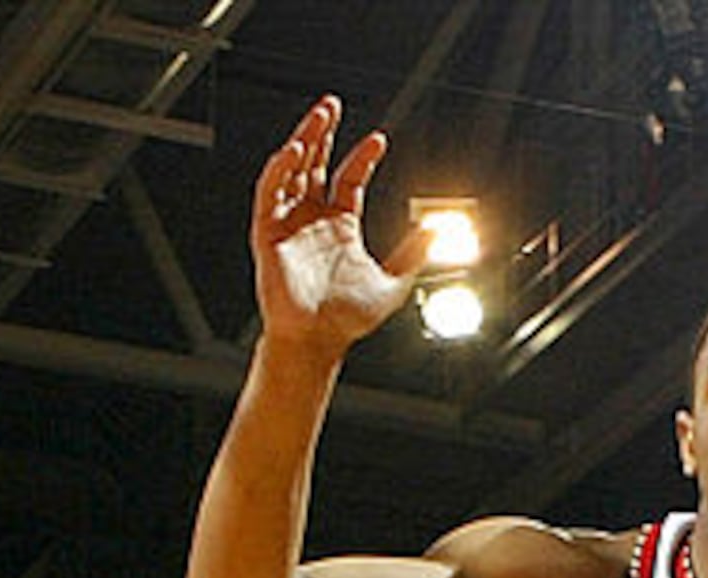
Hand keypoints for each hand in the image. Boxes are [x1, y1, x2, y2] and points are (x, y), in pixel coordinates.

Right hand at [248, 96, 426, 354]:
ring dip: (302, 141)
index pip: (348, 180)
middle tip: (332, 105)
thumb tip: (439, 229)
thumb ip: (414, 254)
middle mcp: (312, 220)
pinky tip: (293, 151)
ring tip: (317, 116)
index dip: (362, 158)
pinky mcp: (267, 233)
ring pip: (292, 171)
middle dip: (322, 134)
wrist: (317, 342)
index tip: (378, 140)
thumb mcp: (393, 283)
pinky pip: (268, 193)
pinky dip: (279, 170)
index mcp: (340, 227)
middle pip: (315, 165)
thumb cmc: (347, 321)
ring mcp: (288, 224)